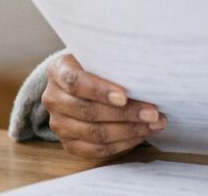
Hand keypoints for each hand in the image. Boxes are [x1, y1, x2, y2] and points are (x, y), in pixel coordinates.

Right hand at [42, 54, 165, 159]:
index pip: (76, 82)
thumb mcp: (100, 58)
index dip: (100, 90)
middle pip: (88, 111)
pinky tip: (141, 135)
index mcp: (58, 71)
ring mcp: (59, 124)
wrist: (82, 83)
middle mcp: (53, 99)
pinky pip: (97, 149)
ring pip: (95, 133)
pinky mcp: (69, 144)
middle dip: (125, 114)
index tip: (124, 96)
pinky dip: (123, 144)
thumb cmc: (96, 67)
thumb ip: (113, 65)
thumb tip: (144, 78)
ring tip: (154, 124)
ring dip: (129, 131)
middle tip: (153, 113)